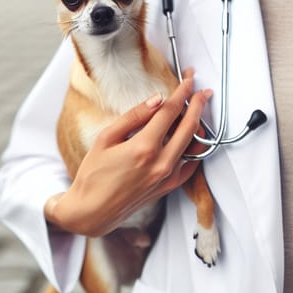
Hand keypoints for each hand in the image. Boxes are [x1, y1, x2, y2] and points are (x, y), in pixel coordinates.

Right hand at [45, 70, 209, 237]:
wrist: (91, 212)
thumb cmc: (93, 175)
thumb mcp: (106, 138)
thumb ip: (134, 116)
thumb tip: (157, 99)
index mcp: (144, 148)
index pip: (171, 111)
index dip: (182, 91)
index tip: (188, 79)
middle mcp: (161, 163)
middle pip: (190, 125)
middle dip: (198, 102)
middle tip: (202, 89)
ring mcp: (168, 176)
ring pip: (195, 143)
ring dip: (200, 122)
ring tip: (199, 108)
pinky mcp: (170, 187)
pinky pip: (192, 162)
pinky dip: (196, 146)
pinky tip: (192, 135)